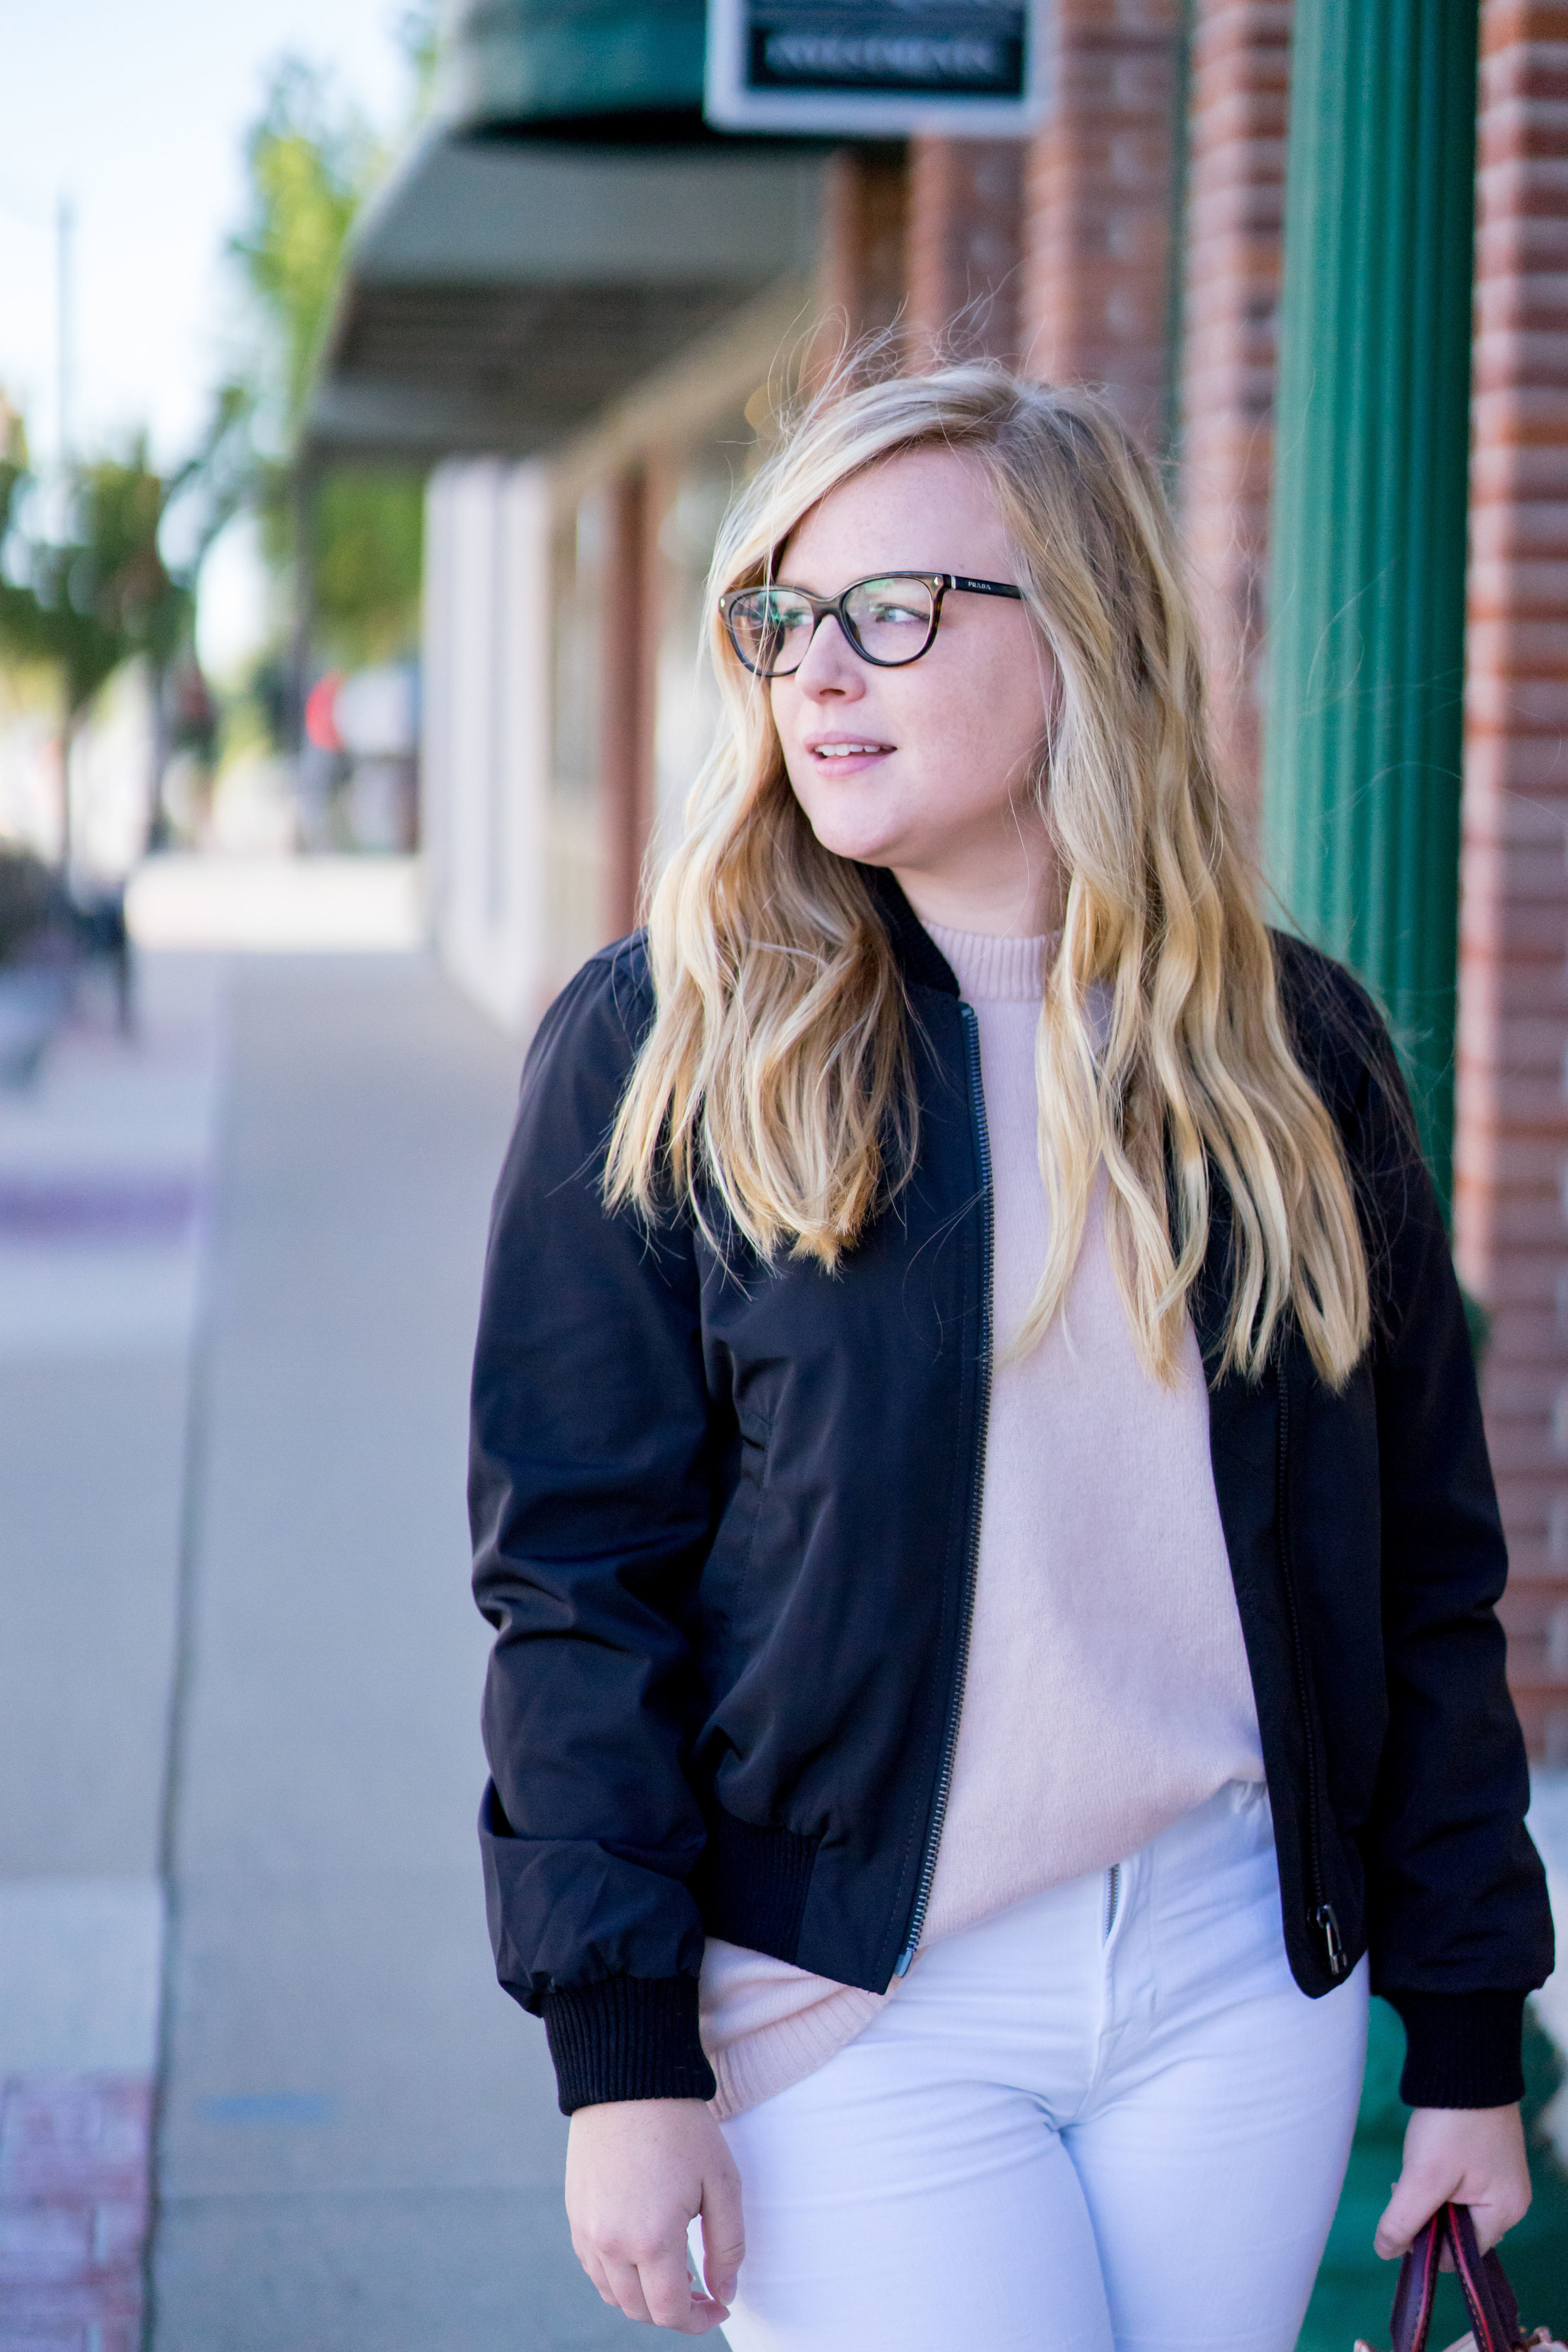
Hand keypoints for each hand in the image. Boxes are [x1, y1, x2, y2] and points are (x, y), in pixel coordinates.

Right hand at [566, 2097, 743, 2333]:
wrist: (629, 2079)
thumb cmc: (682, 2128)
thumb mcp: (722, 2183)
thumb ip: (727, 2247)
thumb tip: (724, 2294)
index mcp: (651, 2240)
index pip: (670, 2312)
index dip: (698, 2320)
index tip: (719, 2307)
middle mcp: (610, 2243)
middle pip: (639, 2310)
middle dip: (673, 2311)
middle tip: (702, 2290)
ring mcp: (586, 2230)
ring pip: (613, 2293)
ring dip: (643, 2296)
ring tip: (674, 2273)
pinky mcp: (574, 2213)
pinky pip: (594, 2266)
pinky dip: (618, 2274)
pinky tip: (642, 2251)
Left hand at [1374, 2104, 1530, 2261]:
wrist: (1465, 2062)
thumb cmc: (1451, 2123)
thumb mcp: (1423, 2175)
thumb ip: (1404, 2219)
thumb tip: (1385, 2252)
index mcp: (1504, 2211)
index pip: (1462, 2254)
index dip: (1427, 2244)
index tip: (1400, 2217)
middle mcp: (1510, 2199)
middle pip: (1460, 2232)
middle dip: (1427, 2216)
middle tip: (1402, 2187)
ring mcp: (1501, 2177)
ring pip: (1457, 2207)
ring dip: (1430, 2196)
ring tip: (1412, 2169)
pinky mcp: (1488, 2157)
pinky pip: (1461, 2186)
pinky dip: (1438, 2179)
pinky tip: (1424, 2158)